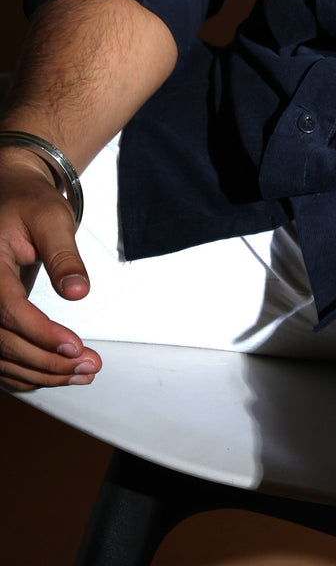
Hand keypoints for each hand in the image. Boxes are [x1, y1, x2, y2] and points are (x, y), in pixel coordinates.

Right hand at [0, 150, 100, 392]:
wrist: (11, 197)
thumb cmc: (30, 203)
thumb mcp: (52, 218)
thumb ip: (64, 256)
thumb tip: (79, 292)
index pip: (8, 309)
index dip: (41, 333)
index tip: (75, 346)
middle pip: (4, 342)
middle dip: (48, 361)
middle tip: (90, 366)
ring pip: (1, 357)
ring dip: (42, 372)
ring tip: (84, 373)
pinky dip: (27, 372)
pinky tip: (58, 375)